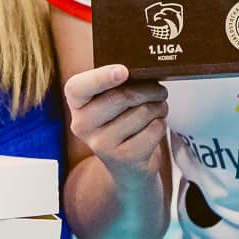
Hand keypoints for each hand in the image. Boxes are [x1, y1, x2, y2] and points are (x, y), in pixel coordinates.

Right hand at [64, 63, 169, 184]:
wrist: (127, 168)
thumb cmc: (120, 123)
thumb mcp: (109, 103)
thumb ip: (117, 85)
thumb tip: (144, 72)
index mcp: (77, 104)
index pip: (78, 88)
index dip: (101, 77)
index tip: (123, 71)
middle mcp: (82, 125)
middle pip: (122, 97)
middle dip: (149, 90)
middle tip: (159, 91)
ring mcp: (101, 144)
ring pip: (143, 112)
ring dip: (159, 107)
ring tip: (158, 109)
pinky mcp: (123, 158)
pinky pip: (154, 129)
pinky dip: (161, 124)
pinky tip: (155, 127)